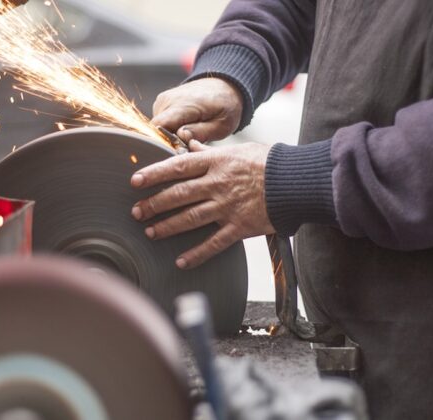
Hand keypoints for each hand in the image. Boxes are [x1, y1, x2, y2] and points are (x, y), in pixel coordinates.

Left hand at [131, 140, 274, 268]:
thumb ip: (210, 152)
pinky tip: (181, 261)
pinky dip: (197, 254)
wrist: (297, 182)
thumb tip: (188, 145)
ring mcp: (228, 207)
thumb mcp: (238, 150)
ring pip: (191, 218)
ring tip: (150, 232)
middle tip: (136, 211)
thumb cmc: (269, 163)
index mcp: (217, 163)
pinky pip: (214, 243)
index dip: (154, 174)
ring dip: (168, 227)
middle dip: (154, 204)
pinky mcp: (240, 227)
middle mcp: (218, 184)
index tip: (135, 180)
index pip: (178, 166)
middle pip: (179, 195)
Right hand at [151, 78, 242, 142]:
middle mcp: (168, 100)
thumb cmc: (224, 106)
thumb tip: (181, 136)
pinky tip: (185, 125)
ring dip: (171, 134)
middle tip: (190, 141)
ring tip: (190, 131)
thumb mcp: (222, 124)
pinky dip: (170, 128)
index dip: (165, 142)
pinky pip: (160, 123)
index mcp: (184, 105)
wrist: (223, 86)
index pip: (159, 127)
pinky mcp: (160, 103)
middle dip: (170, 141)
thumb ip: (200, 132)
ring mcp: (162, 100)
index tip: (180, 148)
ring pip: (157, 128)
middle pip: (157, 131)